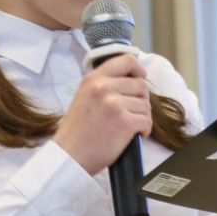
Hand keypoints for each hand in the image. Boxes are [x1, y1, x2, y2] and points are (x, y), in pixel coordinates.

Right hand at [52, 53, 154, 174]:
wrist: (70, 154)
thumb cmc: (78, 130)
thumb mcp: (84, 95)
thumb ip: (104, 84)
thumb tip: (132, 78)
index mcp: (93, 79)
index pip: (127, 60)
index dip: (138, 70)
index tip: (139, 79)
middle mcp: (103, 87)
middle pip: (141, 85)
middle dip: (141, 100)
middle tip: (130, 112)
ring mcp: (114, 104)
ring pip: (146, 104)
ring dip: (141, 117)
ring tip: (127, 127)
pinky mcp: (124, 121)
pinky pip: (147, 121)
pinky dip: (144, 130)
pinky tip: (132, 135)